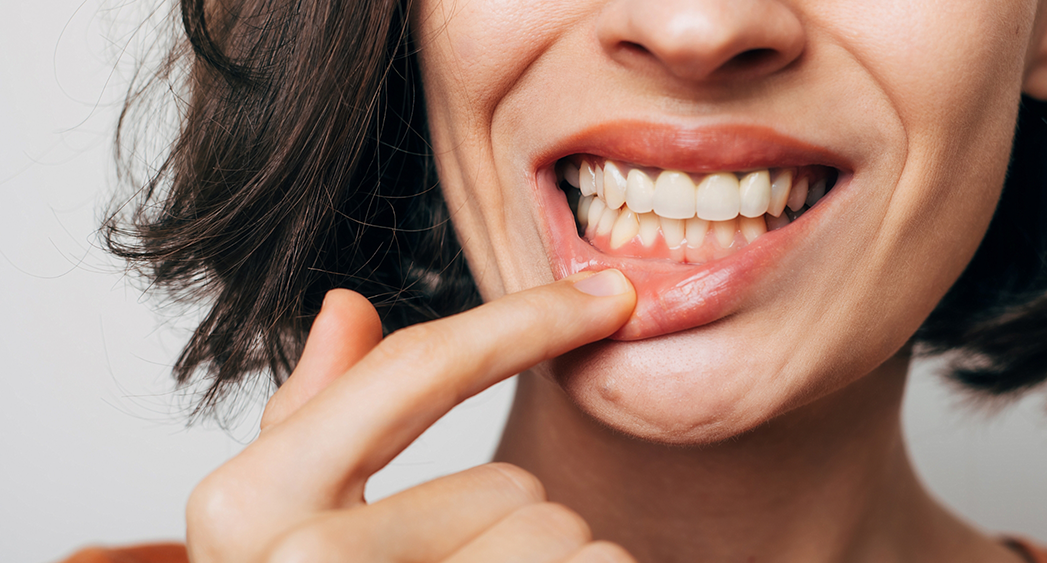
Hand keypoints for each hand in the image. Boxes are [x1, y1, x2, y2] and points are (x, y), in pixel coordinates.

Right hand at [186, 270, 637, 562]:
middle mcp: (304, 558)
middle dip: (515, 538)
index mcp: (249, 510)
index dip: (524, 321)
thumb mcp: (276, 532)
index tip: (608, 296)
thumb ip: (308, 424)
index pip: (414, 375)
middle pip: (516, 487)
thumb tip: (344, 307)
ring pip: (564, 542)